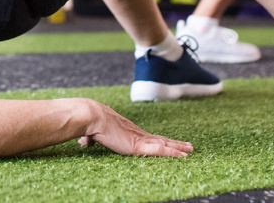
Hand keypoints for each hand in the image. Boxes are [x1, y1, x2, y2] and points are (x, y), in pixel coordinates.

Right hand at [78, 101, 192, 157]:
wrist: (92, 117)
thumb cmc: (91, 123)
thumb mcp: (93, 133)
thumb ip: (91, 139)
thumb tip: (83, 141)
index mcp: (128, 131)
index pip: (148, 137)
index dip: (159, 140)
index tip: (168, 142)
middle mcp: (137, 133)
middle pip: (160, 139)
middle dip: (174, 143)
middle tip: (188, 146)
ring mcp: (139, 138)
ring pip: (164, 144)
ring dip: (178, 148)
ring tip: (190, 150)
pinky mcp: (139, 145)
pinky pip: (161, 151)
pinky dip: (173, 153)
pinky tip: (183, 156)